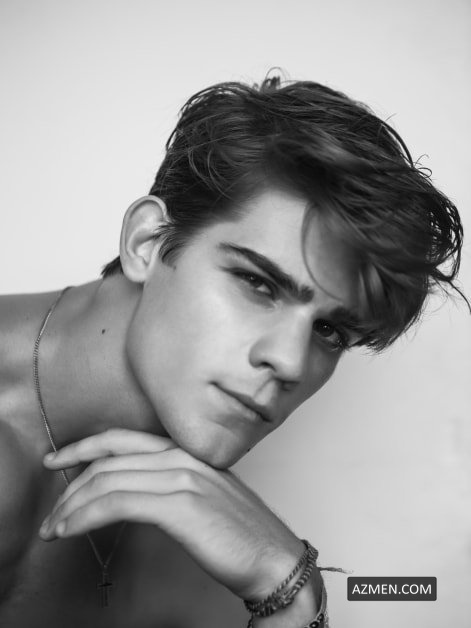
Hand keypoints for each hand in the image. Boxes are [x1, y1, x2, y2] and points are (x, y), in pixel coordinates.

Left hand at [40, 428, 304, 600]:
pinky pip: (117, 503)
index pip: (123, 439)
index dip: (84, 447)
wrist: (273, 557)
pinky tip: (72, 530)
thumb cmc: (239, 533)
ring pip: (108, 480)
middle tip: (52, 512)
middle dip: (71, 485)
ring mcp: (182, 477)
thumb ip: (169, 484)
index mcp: (186, 451)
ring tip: (55, 528)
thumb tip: (129, 493)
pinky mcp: (180, 504)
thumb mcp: (202, 495)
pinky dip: (86, 516)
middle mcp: (182, 457)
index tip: (58, 460)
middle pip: (109, 460)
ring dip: (72, 506)